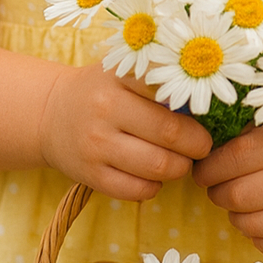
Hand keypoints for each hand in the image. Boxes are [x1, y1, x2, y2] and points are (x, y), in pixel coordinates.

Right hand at [39, 62, 211, 201]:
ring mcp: (96, 145)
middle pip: (171, 133)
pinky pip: (139, 191)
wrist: (50, 114)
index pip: (171, 89)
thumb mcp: (124, 72)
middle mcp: (105, 109)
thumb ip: (160, 80)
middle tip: (202, 144)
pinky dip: (155, 186)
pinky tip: (154, 175)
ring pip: (159, 167)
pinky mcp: (90, 175)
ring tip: (182, 160)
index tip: (209, 111)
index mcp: (118, 76)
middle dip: (197, 144)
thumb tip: (212, 101)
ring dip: (180, 167)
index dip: (198, 105)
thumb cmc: (101, 90)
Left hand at [192, 118, 262, 256]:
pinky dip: (255, 235)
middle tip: (215, 187)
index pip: (234, 159)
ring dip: (234, 216)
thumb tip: (199, 151)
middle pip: (239, 196)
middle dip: (217, 193)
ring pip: (251, 225)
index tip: (203, 170)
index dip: (209, 168)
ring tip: (237, 203)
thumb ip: (247, 133)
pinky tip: (259, 219)